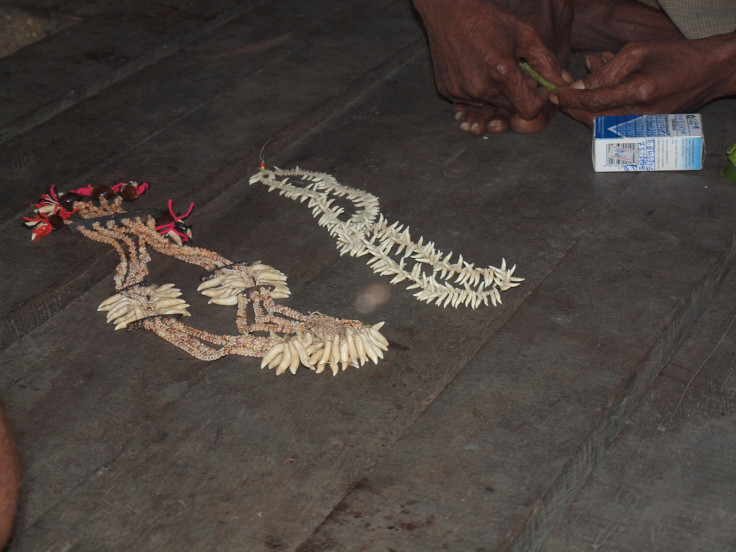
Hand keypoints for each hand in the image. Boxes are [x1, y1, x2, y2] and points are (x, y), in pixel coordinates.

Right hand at [413, 0, 571, 133]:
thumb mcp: (524, 33)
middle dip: (518, 95)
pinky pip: (470, 101)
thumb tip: (562, 82)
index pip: (528, 110)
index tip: (537, 87)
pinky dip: (478, 90)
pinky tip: (476, 69)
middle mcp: (480, 88)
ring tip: (494, 68)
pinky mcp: (448, 91)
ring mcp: (461, 92)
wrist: (449, 10)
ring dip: (497, 93)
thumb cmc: (488, 18)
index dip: (538, 101)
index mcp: (502, 73)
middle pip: (510, 109)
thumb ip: (546, 61)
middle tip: (516, 72)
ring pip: (489, 106)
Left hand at [551, 33, 735, 126]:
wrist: (709, 72)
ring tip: (579, 89)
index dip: (570, 99)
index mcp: (639, 92)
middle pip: (592, 121)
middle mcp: (641, 116)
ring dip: (584, 110)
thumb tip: (578, 88)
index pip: (593, 102)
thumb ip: (605, 71)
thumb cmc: (675, 57)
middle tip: (560, 96)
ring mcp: (645, 127)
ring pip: (601, 126)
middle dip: (572, 109)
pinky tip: (599, 93)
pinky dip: (601, 112)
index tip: (555, 94)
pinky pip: (614, 125)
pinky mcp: (646, 131)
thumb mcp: (636, 53)